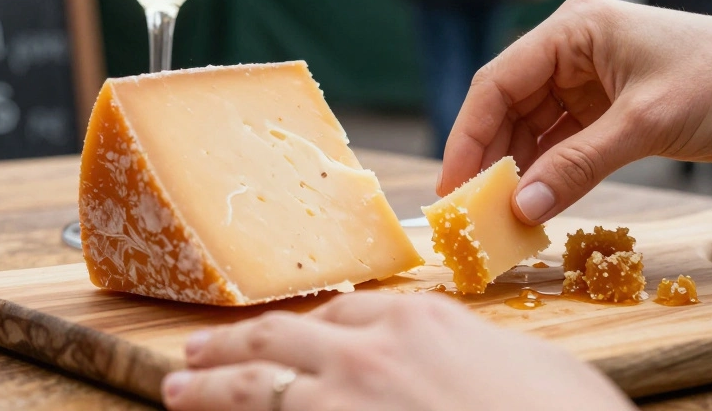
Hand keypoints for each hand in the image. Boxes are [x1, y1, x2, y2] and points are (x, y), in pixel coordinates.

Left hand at [162, 292, 633, 410]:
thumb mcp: (536, 366)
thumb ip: (482, 356)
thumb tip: (476, 367)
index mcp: (420, 320)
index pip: (347, 312)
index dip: (309, 326)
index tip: (286, 333)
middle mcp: (370, 351)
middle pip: (282, 339)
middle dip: (235, 346)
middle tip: (198, 352)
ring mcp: (341, 399)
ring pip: (254, 386)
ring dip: (208, 386)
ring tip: (176, 388)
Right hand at [441, 0, 711, 222]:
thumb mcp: (645, 124)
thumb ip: (577, 166)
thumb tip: (521, 209)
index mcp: (575, 29)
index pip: (498, 82)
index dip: (468, 136)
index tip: (453, 187)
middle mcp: (577, 50)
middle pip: (510, 107)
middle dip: (492, 159)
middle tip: (474, 214)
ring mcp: (596, 80)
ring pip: (536, 129)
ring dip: (522, 172)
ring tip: (504, 219)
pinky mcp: (616, 110)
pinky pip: (566, 143)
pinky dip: (552, 174)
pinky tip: (541, 206)